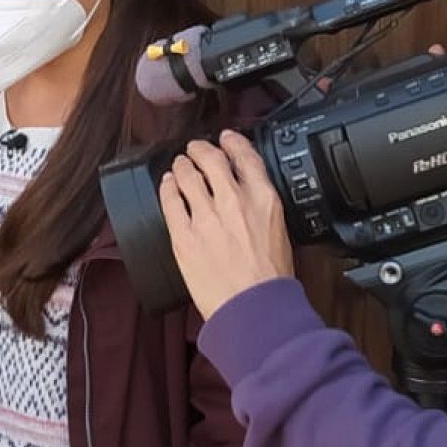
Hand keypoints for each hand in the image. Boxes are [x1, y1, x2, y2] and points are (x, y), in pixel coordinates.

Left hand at [159, 131, 295, 319]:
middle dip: (201, 149)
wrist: (254, 308)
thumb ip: (262, 207)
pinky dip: (168, 188)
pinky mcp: (184, 235)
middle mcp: (234, 201)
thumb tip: (249, 196)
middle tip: (195, 149)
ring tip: (179, 165)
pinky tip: (167, 185)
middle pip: (211, 159)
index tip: (226, 138)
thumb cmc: (270, 279)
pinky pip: (170, 201)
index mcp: (263, 198)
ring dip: (182, 166)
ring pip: (187, 176)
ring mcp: (206, 217)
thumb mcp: (279, 231)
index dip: (232, 141)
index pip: (245, 155)